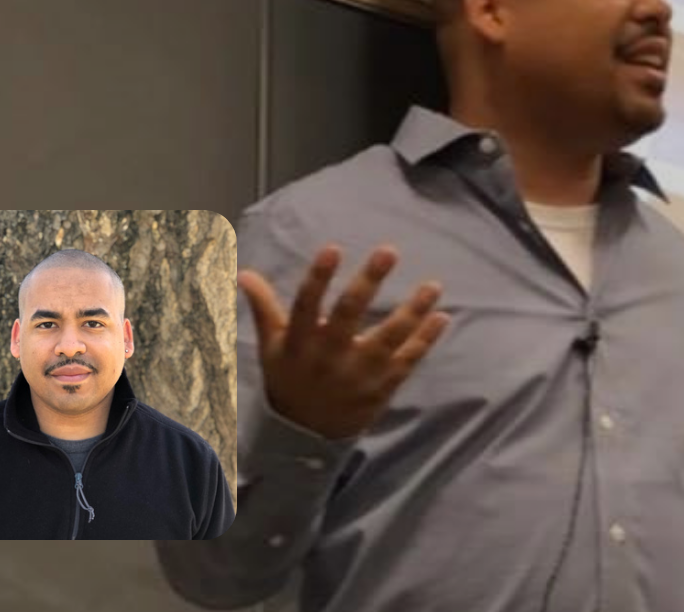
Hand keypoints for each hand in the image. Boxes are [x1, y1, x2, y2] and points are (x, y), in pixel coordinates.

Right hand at [241, 244, 450, 440]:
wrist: (306, 435)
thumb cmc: (289, 379)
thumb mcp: (271, 346)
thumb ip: (263, 307)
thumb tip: (242, 271)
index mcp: (299, 343)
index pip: (306, 305)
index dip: (319, 278)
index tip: (333, 247)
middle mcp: (328, 356)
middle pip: (349, 315)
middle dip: (369, 282)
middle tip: (388, 251)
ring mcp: (358, 373)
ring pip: (388, 338)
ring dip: (412, 311)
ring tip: (433, 285)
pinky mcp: (381, 387)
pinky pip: (407, 361)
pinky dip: (425, 340)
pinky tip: (441, 316)